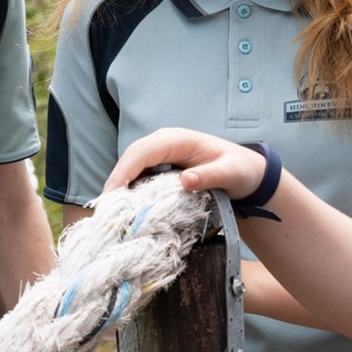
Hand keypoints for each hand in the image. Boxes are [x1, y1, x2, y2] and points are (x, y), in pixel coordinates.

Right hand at [105, 128, 267, 202]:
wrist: (246, 172)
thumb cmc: (239, 169)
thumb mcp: (230, 173)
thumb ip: (209, 176)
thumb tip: (185, 181)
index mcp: (177, 140)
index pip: (142, 152)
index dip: (124, 171)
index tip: (112, 193)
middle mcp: (164, 143)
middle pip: (130, 158)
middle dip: (115, 181)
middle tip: (105, 209)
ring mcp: (161, 154)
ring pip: (131, 166)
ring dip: (119, 186)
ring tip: (110, 211)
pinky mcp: (161, 166)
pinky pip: (139, 174)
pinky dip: (129, 189)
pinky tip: (125, 207)